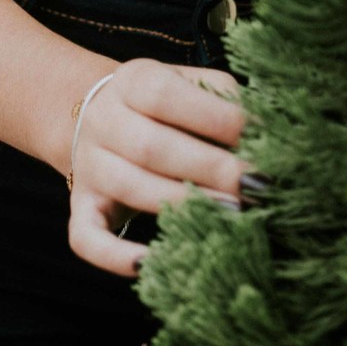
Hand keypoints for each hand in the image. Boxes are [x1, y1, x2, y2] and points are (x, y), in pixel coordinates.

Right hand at [66, 57, 248, 277]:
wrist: (94, 116)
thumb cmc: (161, 105)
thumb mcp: (186, 84)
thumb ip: (220, 98)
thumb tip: (264, 129)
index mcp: (131, 81)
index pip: (166, 95)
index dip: (214, 117)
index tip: (259, 138)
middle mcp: (102, 121)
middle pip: (150, 145)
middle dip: (209, 168)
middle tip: (256, 185)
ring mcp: (88, 167)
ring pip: (127, 187)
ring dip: (182, 204)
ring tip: (233, 214)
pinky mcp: (81, 209)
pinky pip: (87, 237)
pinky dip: (115, 256)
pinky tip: (152, 264)